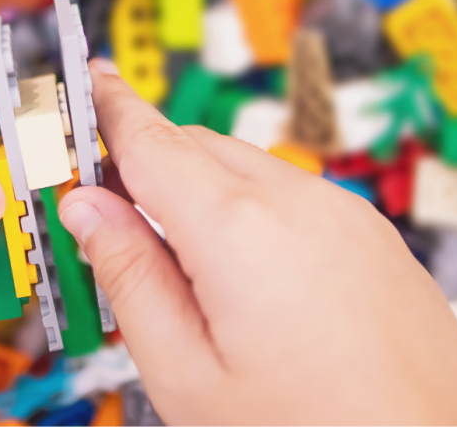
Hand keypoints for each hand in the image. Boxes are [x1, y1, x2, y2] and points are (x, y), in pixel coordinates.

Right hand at [59, 60, 456, 424]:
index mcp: (240, 231)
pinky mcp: (369, 233)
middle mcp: (299, 203)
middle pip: (195, 148)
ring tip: (179, 255)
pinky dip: (247, 206)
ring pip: (243, 167)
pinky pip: (288, 192)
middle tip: (111, 205)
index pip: (151, 142)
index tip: (91, 81)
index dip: (111, 109)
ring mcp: (344, 213)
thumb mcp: (185, 374)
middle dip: (146, 161)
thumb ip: (129, 278)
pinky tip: (243, 267)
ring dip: (198, 187)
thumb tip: (88, 211)